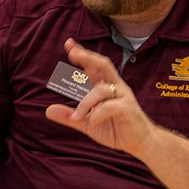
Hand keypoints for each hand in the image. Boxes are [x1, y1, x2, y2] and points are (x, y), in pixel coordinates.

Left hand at [45, 38, 154, 156]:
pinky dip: (97, 113)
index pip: (93, 66)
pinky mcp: (128, 109)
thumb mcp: (87, 123)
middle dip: (88, 57)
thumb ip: (69, 117)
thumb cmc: (115, 129)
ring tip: (77, 117)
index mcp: (105, 87)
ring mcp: (123, 97)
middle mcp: (115, 87)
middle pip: (103, 65)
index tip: (68, 44)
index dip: (82, 54)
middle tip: (73, 53)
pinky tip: (91, 121)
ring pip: (101, 90)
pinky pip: (111, 106)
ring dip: (85, 103)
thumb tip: (47, 110)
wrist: (140, 144)